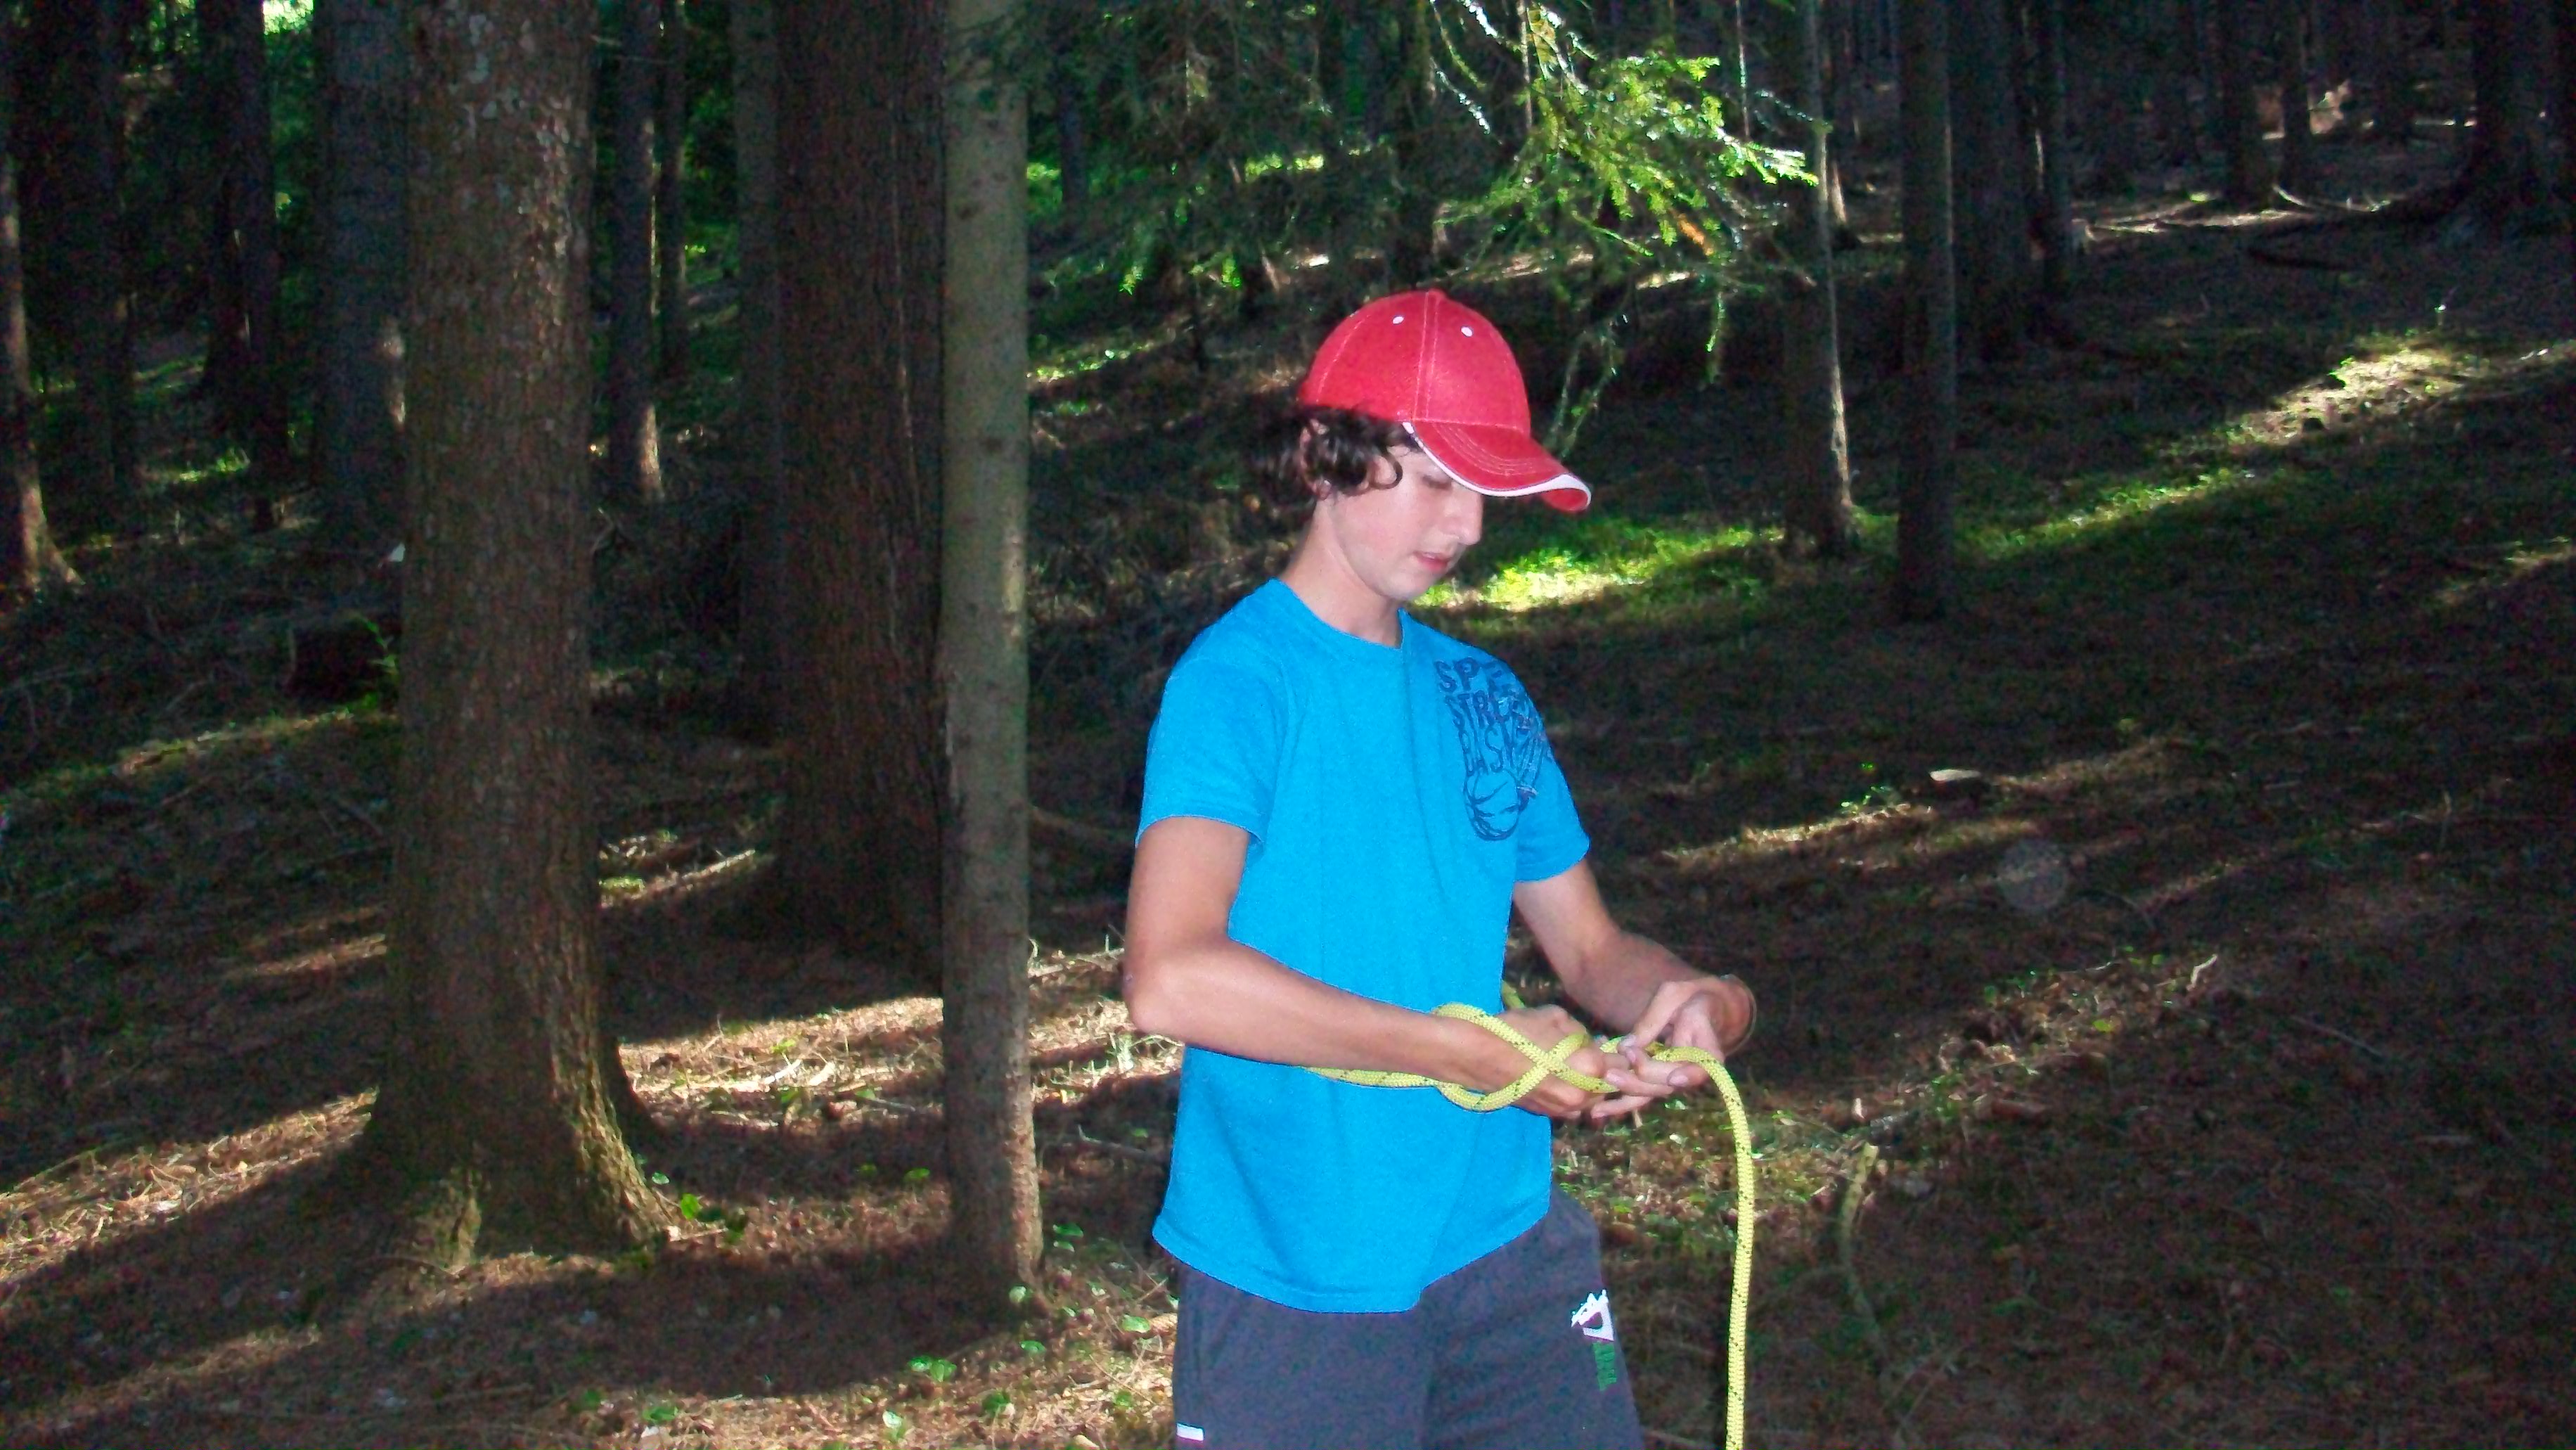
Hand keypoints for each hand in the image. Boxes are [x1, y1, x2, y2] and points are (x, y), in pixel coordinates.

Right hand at [1465, 1005, 1614, 1120]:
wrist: (1477, 1056)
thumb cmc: (1517, 1030)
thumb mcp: (1556, 1017)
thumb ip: (1581, 1033)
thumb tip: (1593, 1043)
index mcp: (1590, 1066)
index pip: (1623, 1064)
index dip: (1620, 1053)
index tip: (1614, 1046)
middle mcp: (1582, 1094)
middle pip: (1610, 1085)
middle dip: (1606, 1070)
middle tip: (1595, 1054)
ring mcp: (1563, 1109)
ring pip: (1592, 1099)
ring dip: (1590, 1084)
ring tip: (1575, 1066)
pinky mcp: (1547, 1114)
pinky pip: (1571, 1107)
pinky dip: (1572, 1094)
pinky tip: (1558, 1078)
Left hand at [1589, 977, 1754, 1120]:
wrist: (1706, 1008)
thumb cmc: (1692, 997)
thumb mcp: (1674, 995)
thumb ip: (1652, 1020)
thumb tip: (1627, 1046)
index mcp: (1708, 1049)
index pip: (1703, 1068)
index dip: (1690, 1075)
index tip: (1675, 1078)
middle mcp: (1694, 1071)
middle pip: (1667, 1084)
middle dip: (1639, 1080)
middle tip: (1611, 1071)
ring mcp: (1676, 1078)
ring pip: (1652, 1094)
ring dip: (1625, 1097)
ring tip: (1598, 1105)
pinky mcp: (1661, 1079)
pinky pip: (1644, 1093)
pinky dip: (1622, 1101)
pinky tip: (1599, 1110)